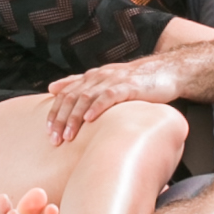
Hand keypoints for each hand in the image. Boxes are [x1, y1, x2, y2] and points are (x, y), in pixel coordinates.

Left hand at [43, 52, 186, 143]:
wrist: (166, 72)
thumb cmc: (135, 82)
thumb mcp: (104, 82)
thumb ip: (78, 84)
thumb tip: (52, 88)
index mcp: (91, 78)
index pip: (65, 94)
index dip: (54, 113)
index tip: (48, 133)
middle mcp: (99, 77)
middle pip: (72, 97)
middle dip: (61, 119)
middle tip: (54, 140)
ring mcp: (113, 80)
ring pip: (86, 97)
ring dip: (75, 118)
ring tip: (68, 136)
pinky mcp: (129, 86)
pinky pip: (109, 96)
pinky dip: (97, 107)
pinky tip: (90, 120)